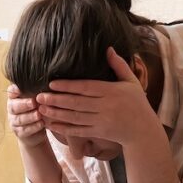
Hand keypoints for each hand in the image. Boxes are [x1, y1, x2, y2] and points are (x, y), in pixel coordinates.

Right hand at [7, 84, 48, 147]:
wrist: (36, 131)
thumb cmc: (37, 110)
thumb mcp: (37, 100)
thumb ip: (38, 92)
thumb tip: (47, 82)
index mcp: (15, 98)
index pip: (11, 92)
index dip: (14, 90)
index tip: (20, 88)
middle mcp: (12, 109)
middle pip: (14, 106)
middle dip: (24, 104)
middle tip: (33, 102)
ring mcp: (14, 121)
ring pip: (19, 119)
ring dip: (30, 116)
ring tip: (39, 114)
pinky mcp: (19, 132)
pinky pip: (24, 130)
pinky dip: (33, 127)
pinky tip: (41, 124)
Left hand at [36, 47, 160, 146]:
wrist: (143, 130)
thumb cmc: (137, 103)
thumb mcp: (132, 82)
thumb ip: (119, 65)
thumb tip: (108, 49)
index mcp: (112, 91)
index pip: (86, 87)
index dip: (68, 86)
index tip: (52, 83)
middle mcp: (105, 107)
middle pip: (77, 103)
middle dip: (56, 100)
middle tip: (39, 96)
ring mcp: (101, 121)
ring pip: (75, 117)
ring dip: (56, 114)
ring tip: (41, 109)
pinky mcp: (98, 133)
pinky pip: (78, 131)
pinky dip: (63, 129)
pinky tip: (50, 125)